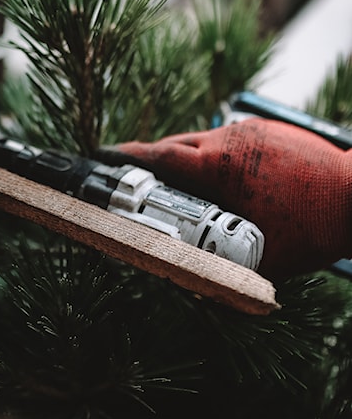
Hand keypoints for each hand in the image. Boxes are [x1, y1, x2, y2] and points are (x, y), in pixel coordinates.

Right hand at [98, 120, 351, 280]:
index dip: (128, 157)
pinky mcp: (268, 129)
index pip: (161, 156)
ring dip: (187, 159)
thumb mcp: (265, 259)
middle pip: (176, 144)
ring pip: (203, 139)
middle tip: (136, 178)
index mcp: (220, 165)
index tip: (103, 157)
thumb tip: (188, 290)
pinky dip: (215, 157)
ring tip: (182, 186)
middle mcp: (230, 139)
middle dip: (153, 160)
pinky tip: (223, 180)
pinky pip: (228, 139)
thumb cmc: (315, 229)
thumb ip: (224, 274)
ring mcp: (250, 130)